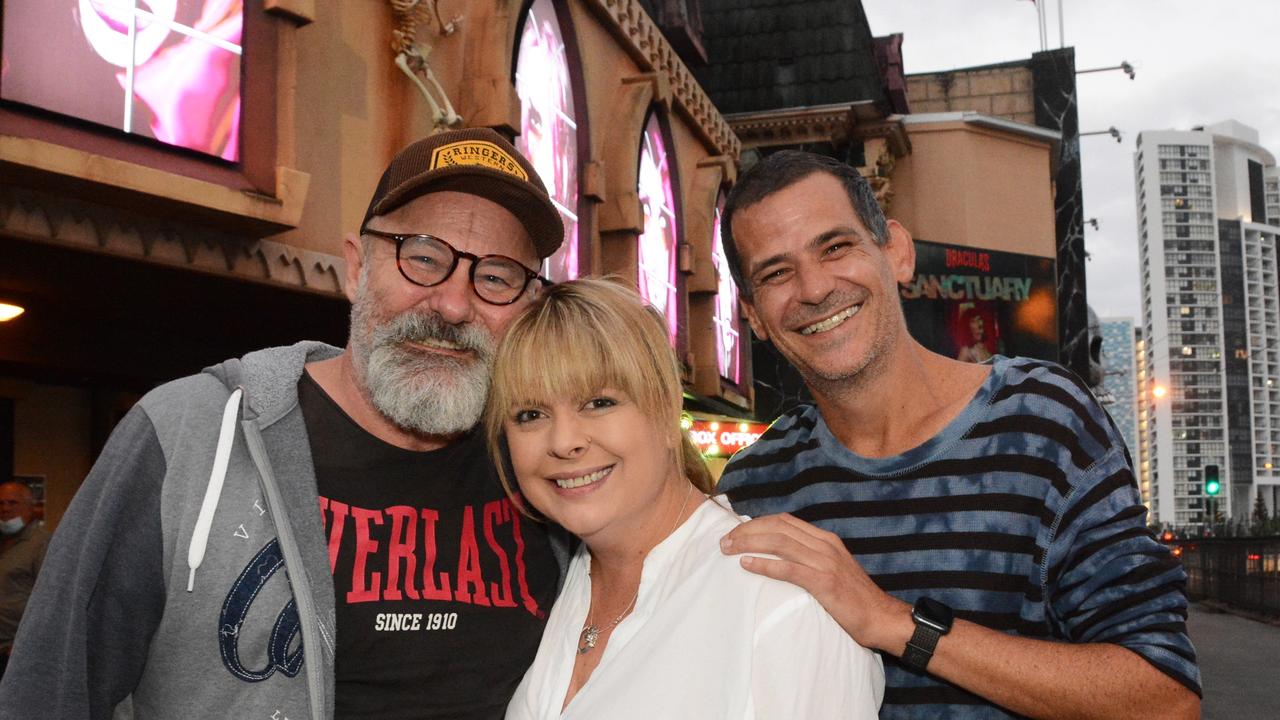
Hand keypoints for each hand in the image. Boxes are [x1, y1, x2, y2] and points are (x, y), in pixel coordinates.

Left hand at [720, 512, 911, 652]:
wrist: (881, 617)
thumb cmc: (853, 598)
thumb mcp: (832, 568)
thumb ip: (810, 558)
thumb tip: (780, 556)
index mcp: (825, 539)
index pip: (784, 521)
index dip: (757, 523)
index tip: (736, 532)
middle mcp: (824, 545)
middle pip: (777, 527)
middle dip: (747, 531)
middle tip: (724, 541)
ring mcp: (825, 562)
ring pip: (779, 543)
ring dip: (749, 543)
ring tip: (729, 550)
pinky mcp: (824, 582)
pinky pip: (788, 569)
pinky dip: (765, 565)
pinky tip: (747, 564)